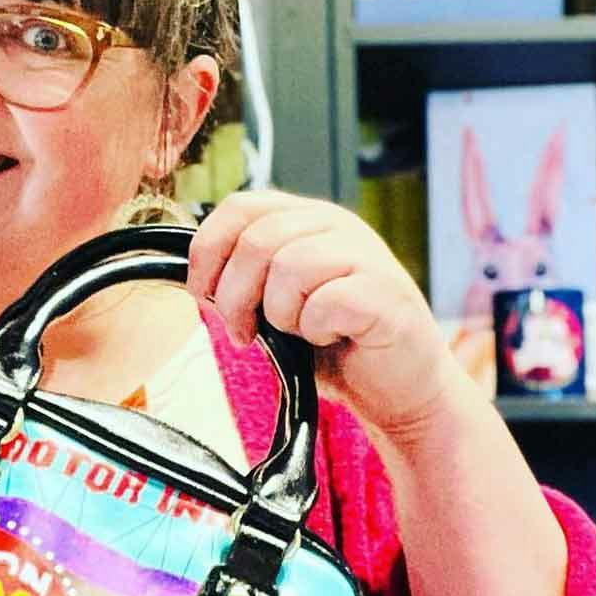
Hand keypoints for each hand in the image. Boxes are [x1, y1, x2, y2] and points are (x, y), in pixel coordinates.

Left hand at [188, 191, 463, 436]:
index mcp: (307, 221)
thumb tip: (197, 279)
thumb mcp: (277, 305)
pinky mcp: (385, 293)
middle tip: (245, 333)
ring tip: (297, 335)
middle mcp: (338, 227)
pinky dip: (314, 330)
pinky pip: (325, 302)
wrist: (398, 390)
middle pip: (257, 239)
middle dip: (234, 296)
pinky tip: (330, 339)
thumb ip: (246, 281)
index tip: (203, 295)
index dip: (208, 250)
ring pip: (289, 267)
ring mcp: (366, 255)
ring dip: (279, 314)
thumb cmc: (336, 348)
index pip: (241, 205)